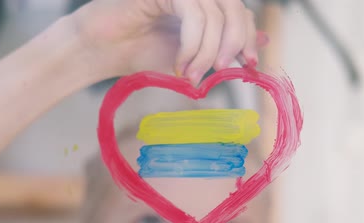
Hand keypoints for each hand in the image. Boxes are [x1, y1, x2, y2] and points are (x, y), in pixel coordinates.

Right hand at [71, 0, 267, 85]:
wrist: (101, 53)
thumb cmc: (139, 54)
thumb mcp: (191, 57)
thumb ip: (223, 48)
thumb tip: (262, 41)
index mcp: (201, 4)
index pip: (239, 12)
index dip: (248, 36)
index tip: (248, 63)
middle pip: (234, 8)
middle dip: (234, 42)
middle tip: (222, 69)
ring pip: (215, 14)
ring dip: (207, 51)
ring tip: (190, 75)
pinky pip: (193, 14)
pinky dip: (192, 45)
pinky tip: (179, 64)